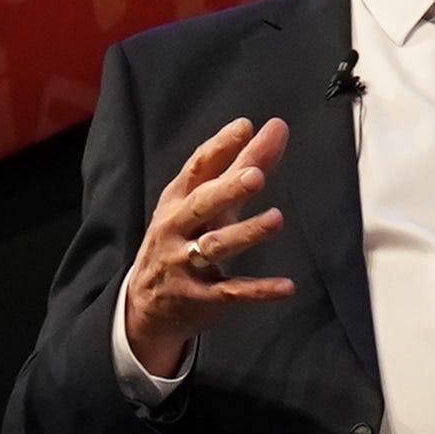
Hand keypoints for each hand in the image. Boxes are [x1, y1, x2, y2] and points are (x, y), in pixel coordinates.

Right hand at [118, 117, 299, 376]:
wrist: (146, 306)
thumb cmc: (183, 240)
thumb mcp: (205, 204)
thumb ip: (242, 166)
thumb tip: (276, 127)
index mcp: (177, 201)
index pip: (197, 169)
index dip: (218, 148)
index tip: (244, 127)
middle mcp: (177, 229)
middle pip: (202, 205)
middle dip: (227, 190)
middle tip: (256, 175)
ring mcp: (185, 264)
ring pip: (216, 246)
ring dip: (246, 233)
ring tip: (277, 219)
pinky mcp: (200, 298)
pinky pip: (230, 292)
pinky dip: (258, 290)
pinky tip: (287, 287)